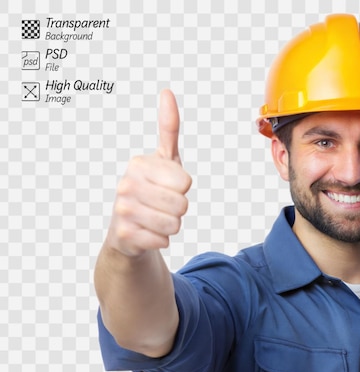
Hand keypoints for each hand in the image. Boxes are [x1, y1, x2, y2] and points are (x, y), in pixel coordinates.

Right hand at [107, 89, 192, 256]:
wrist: (126, 228)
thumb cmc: (151, 190)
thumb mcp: (163, 159)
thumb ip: (169, 128)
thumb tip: (167, 92)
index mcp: (138, 164)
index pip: (185, 182)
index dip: (182, 188)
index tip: (167, 187)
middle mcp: (127, 185)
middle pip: (182, 205)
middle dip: (179, 210)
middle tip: (162, 206)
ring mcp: (123, 210)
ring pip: (174, 225)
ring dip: (171, 226)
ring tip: (155, 219)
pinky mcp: (125, 235)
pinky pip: (163, 241)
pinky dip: (161, 240)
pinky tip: (148, 233)